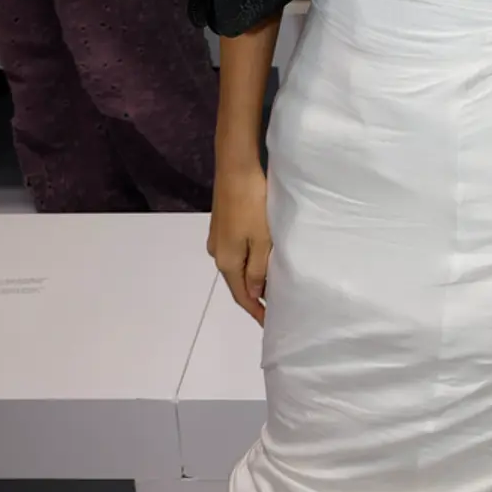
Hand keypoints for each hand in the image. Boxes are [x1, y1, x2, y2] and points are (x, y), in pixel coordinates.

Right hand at [207, 162, 271, 324]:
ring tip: (271, 284)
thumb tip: (254, 294)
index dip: (255, 311)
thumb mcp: (261, 240)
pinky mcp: (221, 224)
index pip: (241, 295)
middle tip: (274, 306)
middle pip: (236, 282)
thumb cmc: (252, 204)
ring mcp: (218, 237)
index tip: (270, 323)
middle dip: (253, 296)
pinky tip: (259, 259)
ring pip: (236, 266)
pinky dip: (247, 261)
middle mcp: (217, 253)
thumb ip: (257, 270)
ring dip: (251, 277)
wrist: (235, 167)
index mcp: (227, 261)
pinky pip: (236, 252)